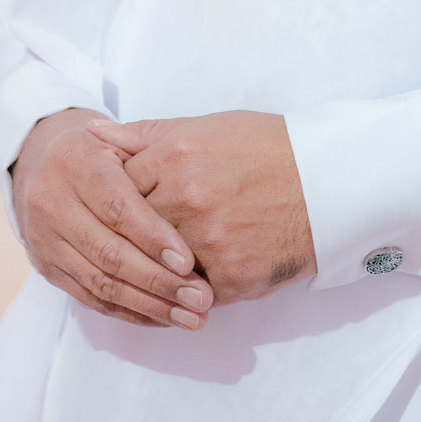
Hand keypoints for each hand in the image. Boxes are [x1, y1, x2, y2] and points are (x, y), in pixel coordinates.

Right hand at [11, 108, 213, 329]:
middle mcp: (53, 204)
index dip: (152, 238)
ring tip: (190, 318)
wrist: (38, 159)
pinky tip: (161, 317)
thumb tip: (187, 192)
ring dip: (148, 305)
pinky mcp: (46, 267)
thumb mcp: (118, 137)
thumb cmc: (95, 148)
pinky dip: (128, 311)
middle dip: (158, 281)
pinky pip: (89, 298)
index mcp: (76, 164)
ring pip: (100, 283)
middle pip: (108, 253)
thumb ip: (149, 154)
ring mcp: (45, 239)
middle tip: (200, 298)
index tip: (188, 262)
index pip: (116, 208)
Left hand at [87, 111, 315, 305]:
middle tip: (136, 239)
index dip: (117, 199)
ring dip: (157, 268)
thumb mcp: (204, 128)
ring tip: (164, 263)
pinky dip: (188, 290)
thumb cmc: (265, 148)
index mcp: (174, 157)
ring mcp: (207, 241)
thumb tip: (92, 135)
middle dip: (132, 236)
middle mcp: (185, 199)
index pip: (117, 188)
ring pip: (158, 267)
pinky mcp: (230, 278)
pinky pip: (191, 293)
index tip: (122, 205)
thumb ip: (144, 135)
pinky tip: (193, 280)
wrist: (328, 182)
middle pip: (131, 231)